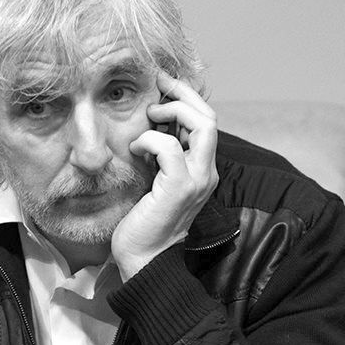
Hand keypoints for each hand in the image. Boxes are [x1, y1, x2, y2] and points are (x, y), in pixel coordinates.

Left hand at [111, 72, 218, 279]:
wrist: (143, 259)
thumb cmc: (143, 222)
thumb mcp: (154, 180)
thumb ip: (160, 156)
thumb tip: (148, 126)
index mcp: (202, 169)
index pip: (207, 122)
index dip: (187, 98)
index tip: (163, 86)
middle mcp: (206, 172)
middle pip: (210, 117)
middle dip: (183, 93)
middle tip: (158, 84)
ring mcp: (196, 180)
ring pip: (202, 125)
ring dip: (172, 112)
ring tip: (149, 117)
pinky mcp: (178, 188)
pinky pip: (169, 147)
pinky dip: (149, 139)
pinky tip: (135, 149)